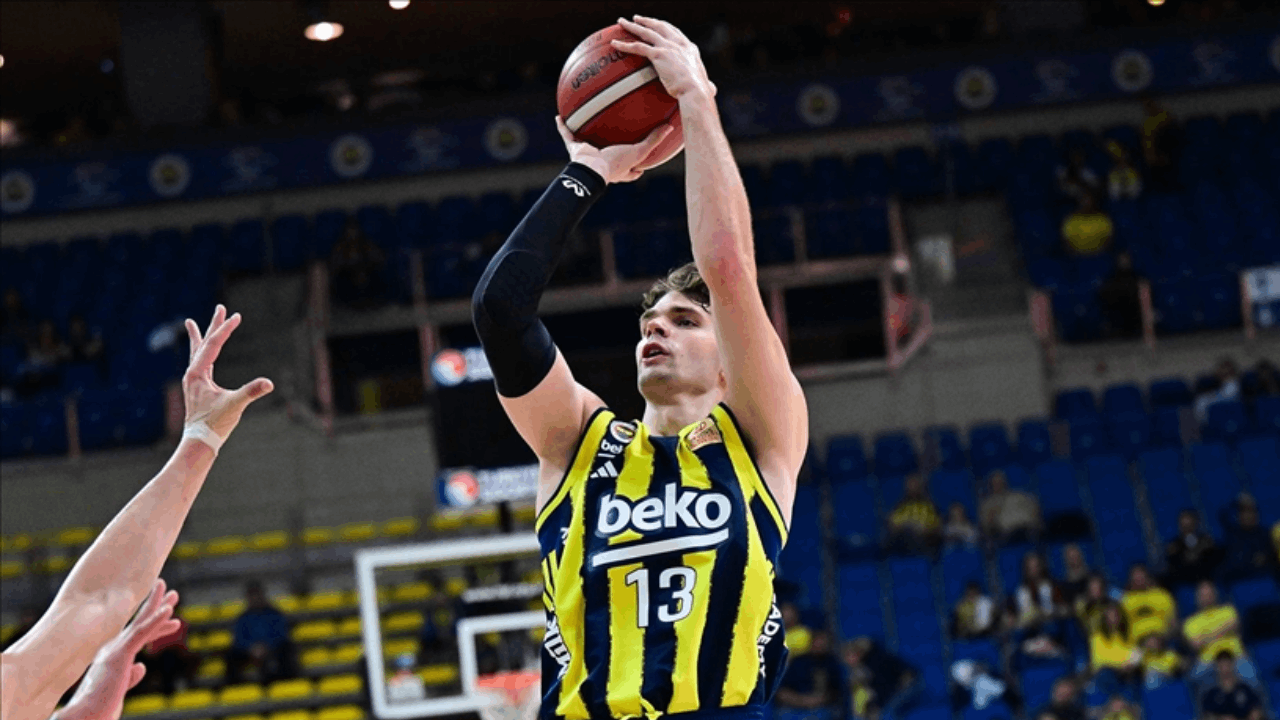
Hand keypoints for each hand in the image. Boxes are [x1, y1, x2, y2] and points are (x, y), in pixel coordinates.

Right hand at [55, 581, 179, 719]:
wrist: (85, 716)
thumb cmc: (98, 707)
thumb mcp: (119, 688)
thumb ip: (130, 676)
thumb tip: (141, 666)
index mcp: (113, 657)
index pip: (138, 636)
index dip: (155, 625)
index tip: (170, 614)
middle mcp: (112, 649)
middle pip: (140, 624)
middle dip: (157, 607)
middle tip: (173, 593)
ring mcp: (115, 650)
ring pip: (142, 623)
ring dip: (158, 606)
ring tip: (173, 594)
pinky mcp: (120, 655)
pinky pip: (141, 633)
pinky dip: (156, 620)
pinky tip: (169, 611)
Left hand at [183, 305, 273, 440]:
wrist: (200, 441)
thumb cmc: (214, 424)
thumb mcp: (234, 406)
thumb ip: (251, 392)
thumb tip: (269, 383)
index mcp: (198, 373)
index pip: (213, 345)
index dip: (225, 330)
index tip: (237, 316)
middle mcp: (193, 373)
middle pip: (204, 343)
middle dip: (213, 325)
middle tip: (220, 308)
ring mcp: (194, 380)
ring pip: (199, 352)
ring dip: (201, 336)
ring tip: (191, 323)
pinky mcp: (199, 387)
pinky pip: (200, 363)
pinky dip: (202, 353)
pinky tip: (204, 354)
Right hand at [556, 116, 673, 183]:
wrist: (592, 168)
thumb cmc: (616, 163)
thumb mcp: (639, 151)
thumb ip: (654, 140)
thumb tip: (670, 127)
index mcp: (620, 169)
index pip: (632, 172)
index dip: (637, 169)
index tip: (642, 164)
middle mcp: (604, 164)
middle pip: (609, 157)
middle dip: (611, 151)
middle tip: (614, 141)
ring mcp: (589, 157)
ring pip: (587, 145)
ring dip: (584, 137)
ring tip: (585, 123)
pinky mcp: (575, 150)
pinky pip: (567, 136)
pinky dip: (563, 127)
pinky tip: (560, 116)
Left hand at [612, 16, 716, 100]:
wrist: (695, 92)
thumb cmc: (700, 93)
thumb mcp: (706, 84)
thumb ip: (707, 84)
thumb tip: (712, 89)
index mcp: (689, 48)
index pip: (674, 32)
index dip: (664, 27)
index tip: (656, 24)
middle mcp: (679, 44)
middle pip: (659, 26)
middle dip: (647, 21)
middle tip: (636, 18)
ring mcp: (668, 47)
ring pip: (646, 32)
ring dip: (632, 26)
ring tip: (621, 22)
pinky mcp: (658, 54)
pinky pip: (638, 47)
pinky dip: (625, 45)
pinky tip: (614, 44)